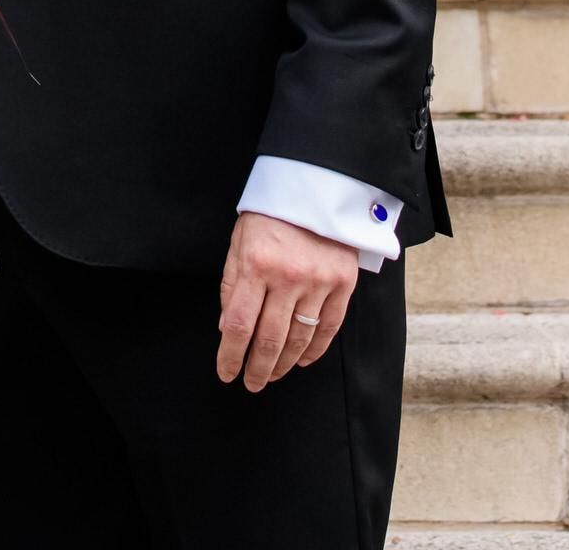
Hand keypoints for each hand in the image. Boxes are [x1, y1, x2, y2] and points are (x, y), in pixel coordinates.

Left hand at [215, 212, 358, 391]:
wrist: (315, 186)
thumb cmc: (270, 213)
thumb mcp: (239, 241)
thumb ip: (231, 285)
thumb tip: (226, 328)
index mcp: (256, 264)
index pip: (239, 324)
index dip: (230, 355)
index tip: (226, 373)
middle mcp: (287, 276)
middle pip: (269, 339)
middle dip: (257, 369)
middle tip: (251, 383)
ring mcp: (318, 281)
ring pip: (299, 338)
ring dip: (284, 364)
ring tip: (272, 375)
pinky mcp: (343, 283)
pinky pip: (328, 328)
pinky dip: (314, 350)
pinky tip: (301, 360)